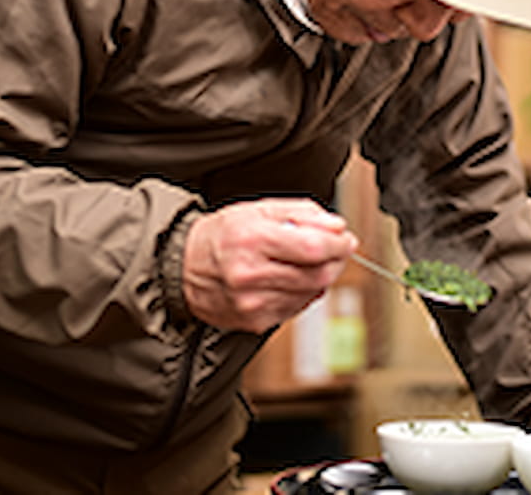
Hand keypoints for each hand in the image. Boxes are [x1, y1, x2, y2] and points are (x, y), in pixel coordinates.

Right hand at [182, 197, 357, 331]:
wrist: (184, 268)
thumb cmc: (224, 234)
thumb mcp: (260, 209)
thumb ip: (303, 214)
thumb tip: (337, 227)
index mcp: (253, 240)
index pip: (313, 247)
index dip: (339, 244)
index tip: (346, 239)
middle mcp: (251, 274)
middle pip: (318, 274)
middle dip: (336, 260)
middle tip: (336, 249)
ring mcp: (252, 302)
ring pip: (311, 293)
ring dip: (321, 276)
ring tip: (309, 261)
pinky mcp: (255, 321)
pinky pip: (297, 307)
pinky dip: (304, 292)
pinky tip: (291, 278)